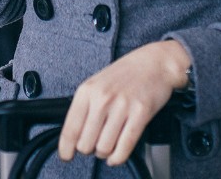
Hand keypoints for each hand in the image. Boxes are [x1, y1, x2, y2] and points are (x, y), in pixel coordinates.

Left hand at [58, 40, 190, 165]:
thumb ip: (85, 106)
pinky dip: (118, 157)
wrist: (155, 62)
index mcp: (87, 91)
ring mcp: (122, 106)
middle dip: (88, 150)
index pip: (70, 129)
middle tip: (93, 145)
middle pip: (85, 143)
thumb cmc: (126, 74)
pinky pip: (125, 146)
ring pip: (104, 148)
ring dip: (104, 154)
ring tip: (107, 147)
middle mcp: (102, 99)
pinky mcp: (141, 114)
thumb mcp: (96, 83)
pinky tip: (116, 156)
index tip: (66, 155)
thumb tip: (74, 134)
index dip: (66, 148)